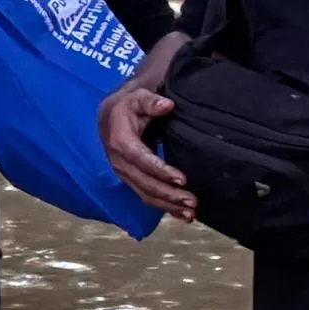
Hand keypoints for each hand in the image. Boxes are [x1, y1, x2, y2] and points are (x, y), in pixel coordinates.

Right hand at [101, 42, 196, 220]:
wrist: (115, 113)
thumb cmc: (131, 103)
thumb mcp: (139, 95)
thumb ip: (150, 99)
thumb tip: (166, 105)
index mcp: (117, 137)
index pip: (137, 157)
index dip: (158, 169)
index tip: (181, 178)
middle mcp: (117, 159)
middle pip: (141, 181)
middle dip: (167, 194)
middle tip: (193, 201)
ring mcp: (122, 171)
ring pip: (144, 193)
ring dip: (167, 205)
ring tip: (192, 213)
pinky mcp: (131, 178)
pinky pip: (145, 195)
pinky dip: (164, 206)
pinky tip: (182, 214)